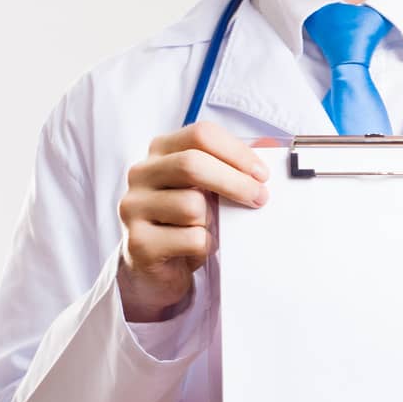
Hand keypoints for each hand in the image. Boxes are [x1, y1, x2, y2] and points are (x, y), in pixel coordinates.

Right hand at [116, 120, 268, 321]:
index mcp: (161, 151)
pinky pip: (191, 239)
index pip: (200, 135)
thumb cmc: (186, 219)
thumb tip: (268, 145)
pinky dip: (206, 245)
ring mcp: (134, 208)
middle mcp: (141, 174)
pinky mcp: (138, 243)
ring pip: (192, 206)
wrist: (156, 266)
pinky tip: (197, 247)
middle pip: (192, 165)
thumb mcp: (208, 187)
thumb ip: (232, 165)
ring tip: (209, 228)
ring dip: (213, 220)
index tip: (261, 173)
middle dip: (235, 182)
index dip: (236, 152)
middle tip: (260, 198)